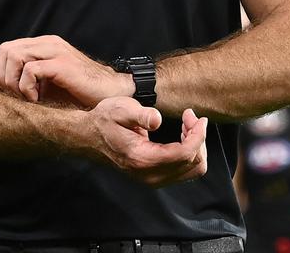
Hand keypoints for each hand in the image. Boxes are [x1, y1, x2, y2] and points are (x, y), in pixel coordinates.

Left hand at [0, 35, 129, 107]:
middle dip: (3, 76)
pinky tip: (37, 99)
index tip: (10, 93)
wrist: (109, 94)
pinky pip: (30, 70)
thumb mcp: (47, 83)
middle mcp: (48, 43)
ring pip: (14, 56)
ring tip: (27, 98)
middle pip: (6, 50)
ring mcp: (56, 51)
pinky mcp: (63, 64)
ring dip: (13, 82)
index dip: (1, 72)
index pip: (6, 49)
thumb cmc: (79, 93)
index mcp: (44, 45)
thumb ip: (26, 78)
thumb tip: (0, 87)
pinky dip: (27, 88)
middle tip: (16, 96)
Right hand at [87, 97, 207, 187]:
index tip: (199, 118)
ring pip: (193, 170)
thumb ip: (140, 115)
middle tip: (190, 117)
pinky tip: (182, 135)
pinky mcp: (156, 177)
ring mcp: (153, 179)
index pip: (184, 154)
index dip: (198, 136)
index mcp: (143, 159)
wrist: (90, 136)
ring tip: (187, 125)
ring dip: (196, 146)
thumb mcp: (120, 109)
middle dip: (198, 138)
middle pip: (193, 164)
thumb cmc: (105, 120)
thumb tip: (156, 120)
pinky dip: (190, 152)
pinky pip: (185, 170)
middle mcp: (150, 175)